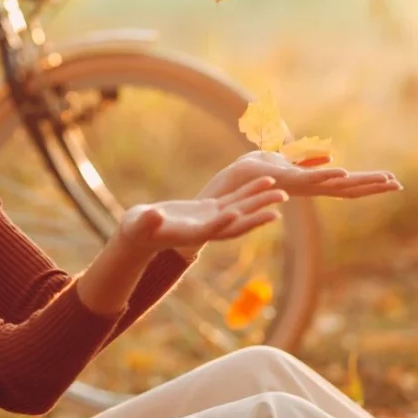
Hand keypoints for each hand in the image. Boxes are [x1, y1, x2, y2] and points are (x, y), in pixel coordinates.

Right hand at [118, 176, 287, 256]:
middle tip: (280, 199)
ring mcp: (210, 219)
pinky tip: (263, 182)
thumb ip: (146, 221)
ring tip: (280, 189)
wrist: (141, 233)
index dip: (224, 221)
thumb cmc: (137, 229)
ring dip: (259, 199)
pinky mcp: (209, 209)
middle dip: (257, 211)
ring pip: (240, 209)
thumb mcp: (138, 225)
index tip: (238, 212)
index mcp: (190, 234)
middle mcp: (206, 229)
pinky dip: (249, 192)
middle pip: (236, 221)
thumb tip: (153, 215)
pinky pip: (234, 200)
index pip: (211, 229)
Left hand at [199, 150, 401, 199]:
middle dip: (371, 186)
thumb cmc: (253, 173)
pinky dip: (325, 175)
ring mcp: (297, 186)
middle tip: (398, 184)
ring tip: (382, 180)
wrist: (228, 181)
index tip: (391, 181)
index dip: (368, 183)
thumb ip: (306, 159)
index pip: (345, 184)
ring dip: (358, 182)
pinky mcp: (283, 180)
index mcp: (310, 183)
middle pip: (346, 188)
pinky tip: (343, 172)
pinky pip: (307, 179)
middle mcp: (306, 188)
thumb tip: (329, 156)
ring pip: (333, 186)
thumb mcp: (285, 160)